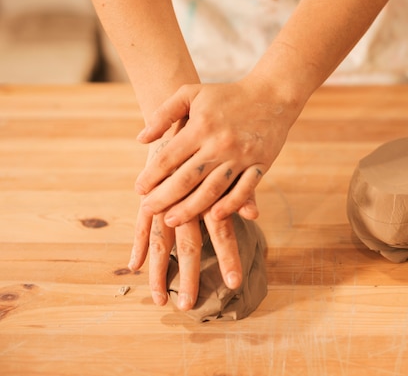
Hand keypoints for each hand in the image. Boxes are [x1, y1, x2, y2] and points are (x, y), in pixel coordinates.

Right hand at [128, 138, 259, 310]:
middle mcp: (185, 201)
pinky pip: (140, 225)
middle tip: (190, 307)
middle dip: (189, 278)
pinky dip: (137, 245)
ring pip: (160, 241)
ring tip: (160, 301)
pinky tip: (134, 267)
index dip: (228, 259)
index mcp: (210, 194)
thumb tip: (256, 214)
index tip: (233, 285)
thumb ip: (244, 190)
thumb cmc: (213, 143)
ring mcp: (163, 200)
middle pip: (188, 245)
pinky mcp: (147, 197)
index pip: (222, 234)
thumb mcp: (231, 163)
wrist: (182, 116)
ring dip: (160, 272)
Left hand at [134, 79, 292, 225]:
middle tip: (148, 210)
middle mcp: (219, 144)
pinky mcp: (260, 164)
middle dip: (164, 198)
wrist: (272, 95)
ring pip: (212, 189)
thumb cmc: (227, 94)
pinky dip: (231, 204)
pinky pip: (245, 189)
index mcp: (201, 126)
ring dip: (191, 208)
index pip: (169, 157)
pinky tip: (216, 217)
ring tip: (172, 221)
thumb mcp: (191, 93)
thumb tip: (141, 139)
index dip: (151, 176)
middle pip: (186, 178)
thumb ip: (165, 113)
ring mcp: (241, 156)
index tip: (139, 189)